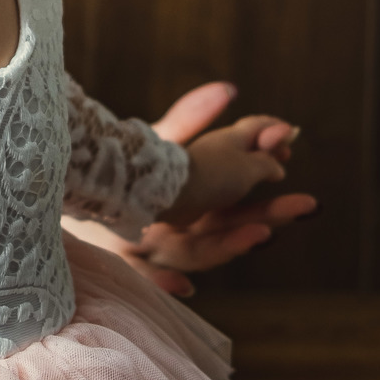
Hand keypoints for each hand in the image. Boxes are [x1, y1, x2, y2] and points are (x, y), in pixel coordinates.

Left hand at [63, 83, 315, 296]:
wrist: (72, 192)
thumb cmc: (119, 172)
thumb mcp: (158, 144)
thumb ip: (192, 120)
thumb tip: (229, 89)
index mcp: (195, 210)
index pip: (243, 211)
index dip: (273, 205)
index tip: (307, 198)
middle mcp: (182, 234)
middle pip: (233, 231)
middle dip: (269, 220)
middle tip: (305, 207)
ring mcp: (155, 251)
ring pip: (200, 254)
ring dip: (231, 247)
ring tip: (262, 233)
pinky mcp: (125, 264)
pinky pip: (147, 280)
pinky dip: (167, 287)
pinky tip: (184, 290)